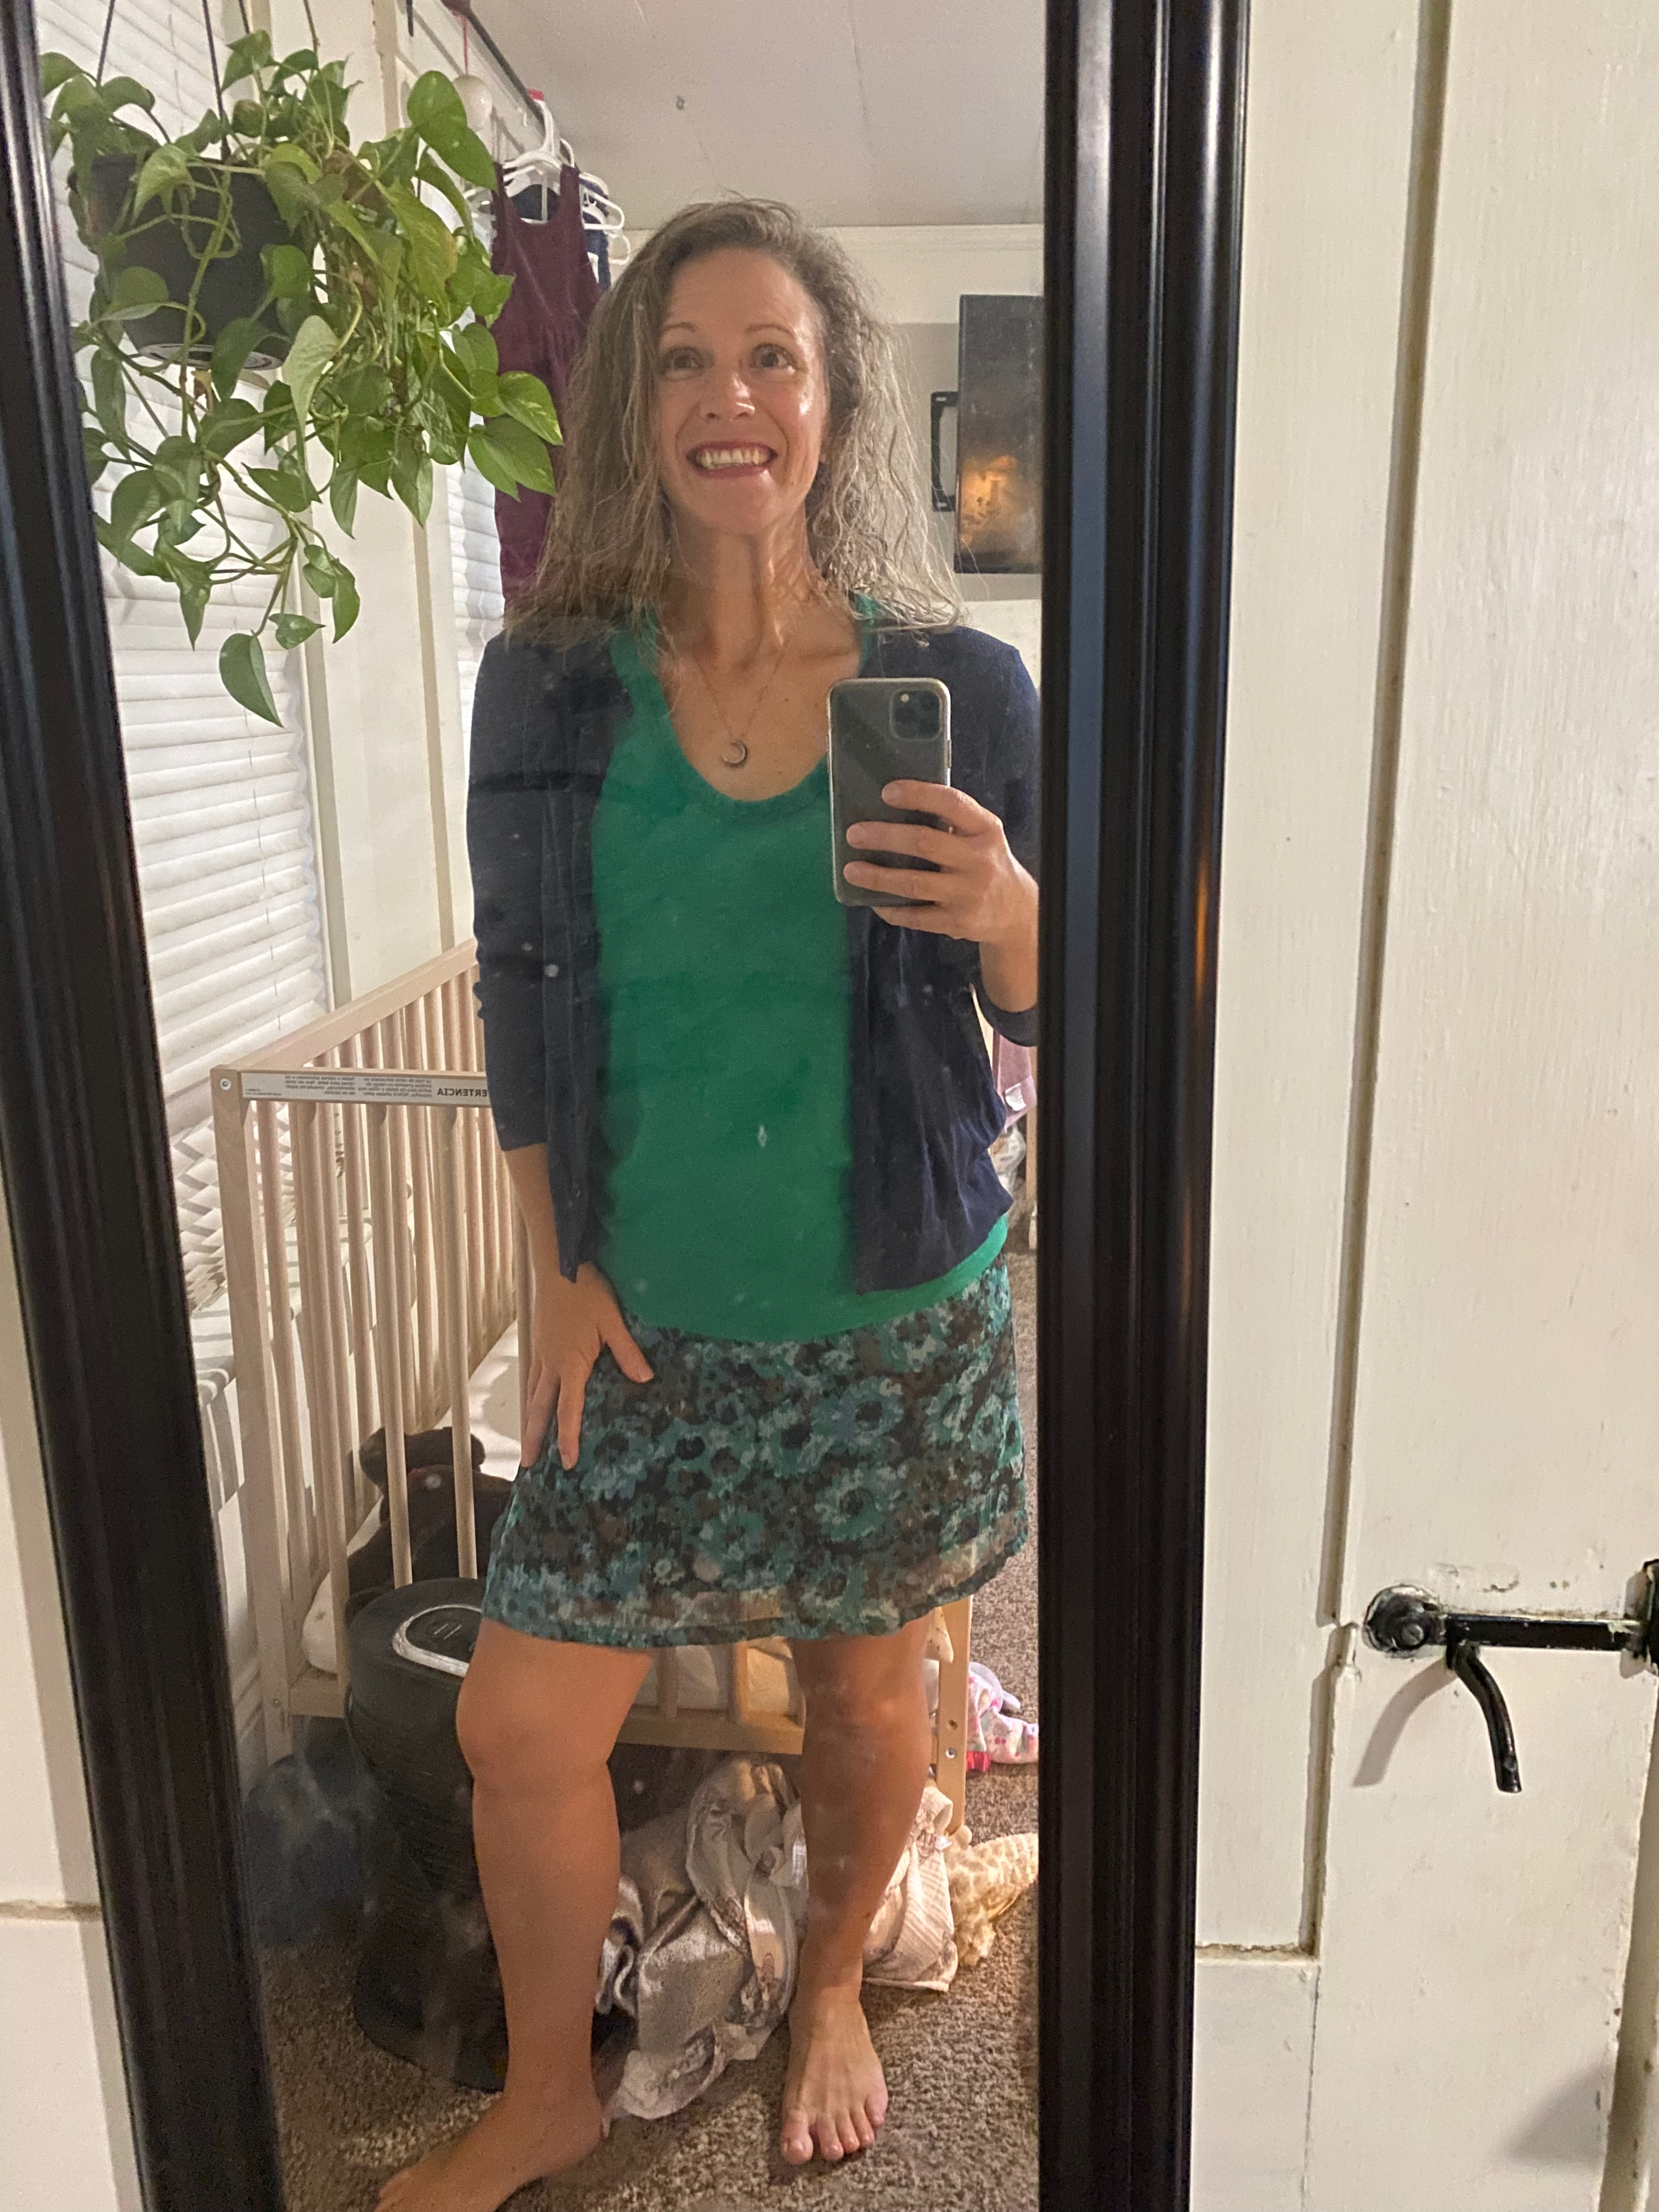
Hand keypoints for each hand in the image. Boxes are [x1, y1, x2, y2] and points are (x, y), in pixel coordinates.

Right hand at [521, 1262, 652, 1470]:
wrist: (557, 1265)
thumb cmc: (586, 1291)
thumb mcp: (612, 1320)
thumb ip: (627, 1351)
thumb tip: (645, 1379)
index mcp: (570, 1364)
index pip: (567, 1409)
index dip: (568, 1437)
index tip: (567, 1461)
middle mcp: (550, 1364)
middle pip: (539, 1408)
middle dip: (534, 1437)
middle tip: (528, 1463)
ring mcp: (540, 1353)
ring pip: (532, 1393)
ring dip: (529, 1419)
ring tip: (527, 1440)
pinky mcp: (537, 1342)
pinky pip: (531, 1376)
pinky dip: (530, 1395)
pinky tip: (532, 1399)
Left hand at [843, 781, 1037, 973]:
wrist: (1016, 911)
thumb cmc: (985, 862)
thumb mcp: (981, 835)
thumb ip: (951, 822)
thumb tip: (892, 807)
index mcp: (985, 829)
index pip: (952, 804)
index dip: (919, 795)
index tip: (887, 792)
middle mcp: (979, 860)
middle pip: (925, 843)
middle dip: (885, 837)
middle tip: (854, 834)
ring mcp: (968, 894)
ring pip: (914, 884)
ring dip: (878, 877)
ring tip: (851, 870)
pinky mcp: (957, 922)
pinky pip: (915, 916)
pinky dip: (890, 908)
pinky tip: (872, 899)